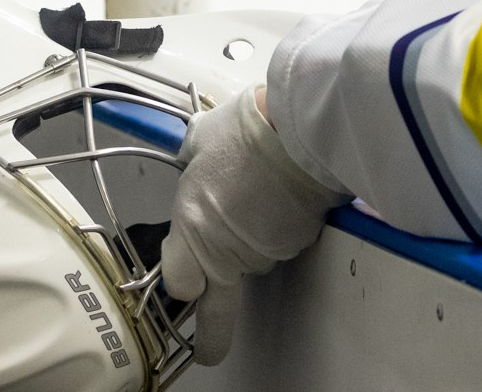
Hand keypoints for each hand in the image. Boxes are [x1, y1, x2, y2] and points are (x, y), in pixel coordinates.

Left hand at [160, 88, 345, 363]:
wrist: (304, 128)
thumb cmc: (247, 129)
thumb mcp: (201, 138)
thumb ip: (191, 159)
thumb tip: (193, 157)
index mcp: (191, 226)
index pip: (177, 281)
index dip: (180, 275)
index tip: (183, 272)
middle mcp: (225, 252)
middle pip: (216, 309)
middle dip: (212, 338)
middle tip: (210, 353)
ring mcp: (264, 252)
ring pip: (253, 262)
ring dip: (253, 242)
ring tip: (262, 195)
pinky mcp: (296, 243)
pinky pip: (280, 242)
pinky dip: (279, 226)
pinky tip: (283, 195)